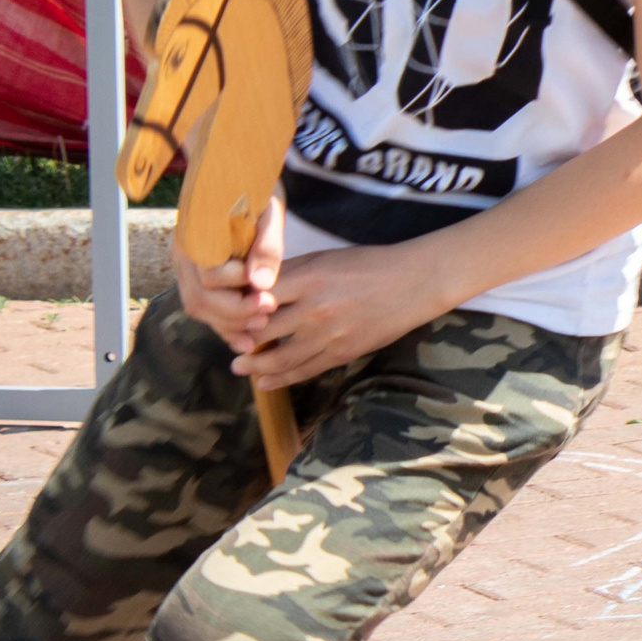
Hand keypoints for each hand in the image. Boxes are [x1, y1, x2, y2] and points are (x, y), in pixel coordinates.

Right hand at [174, 194, 282, 352]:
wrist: (231, 172)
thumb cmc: (252, 188)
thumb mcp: (267, 209)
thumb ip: (266, 244)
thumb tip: (261, 283)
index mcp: (196, 233)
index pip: (208, 276)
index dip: (237, 292)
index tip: (267, 297)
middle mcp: (182, 252)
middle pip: (199, 299)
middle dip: (235, 314)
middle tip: (268, 315)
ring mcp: (183, 265)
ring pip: (197, 307)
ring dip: (228, 324)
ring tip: (261, 329)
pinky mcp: (192, 274)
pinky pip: (202, 306)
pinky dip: (222, 324)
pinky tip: (246, 337)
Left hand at [231, 240, 447, 391]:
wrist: (414, 282)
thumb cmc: (369, 264)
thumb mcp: (325, 258)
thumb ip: (289, 273)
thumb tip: (253, 288)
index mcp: (309, 279)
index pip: (256, 298)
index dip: (236, 308)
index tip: (226, 312)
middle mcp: (315, 310)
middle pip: (261, 331)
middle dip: (239, 339)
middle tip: (228, 342)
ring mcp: (329, 335)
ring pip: (278, 359)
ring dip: (254, 366)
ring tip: (239, 367)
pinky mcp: (343, 353)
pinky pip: (304, 371)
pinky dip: (281, 379)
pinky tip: (265, 382)